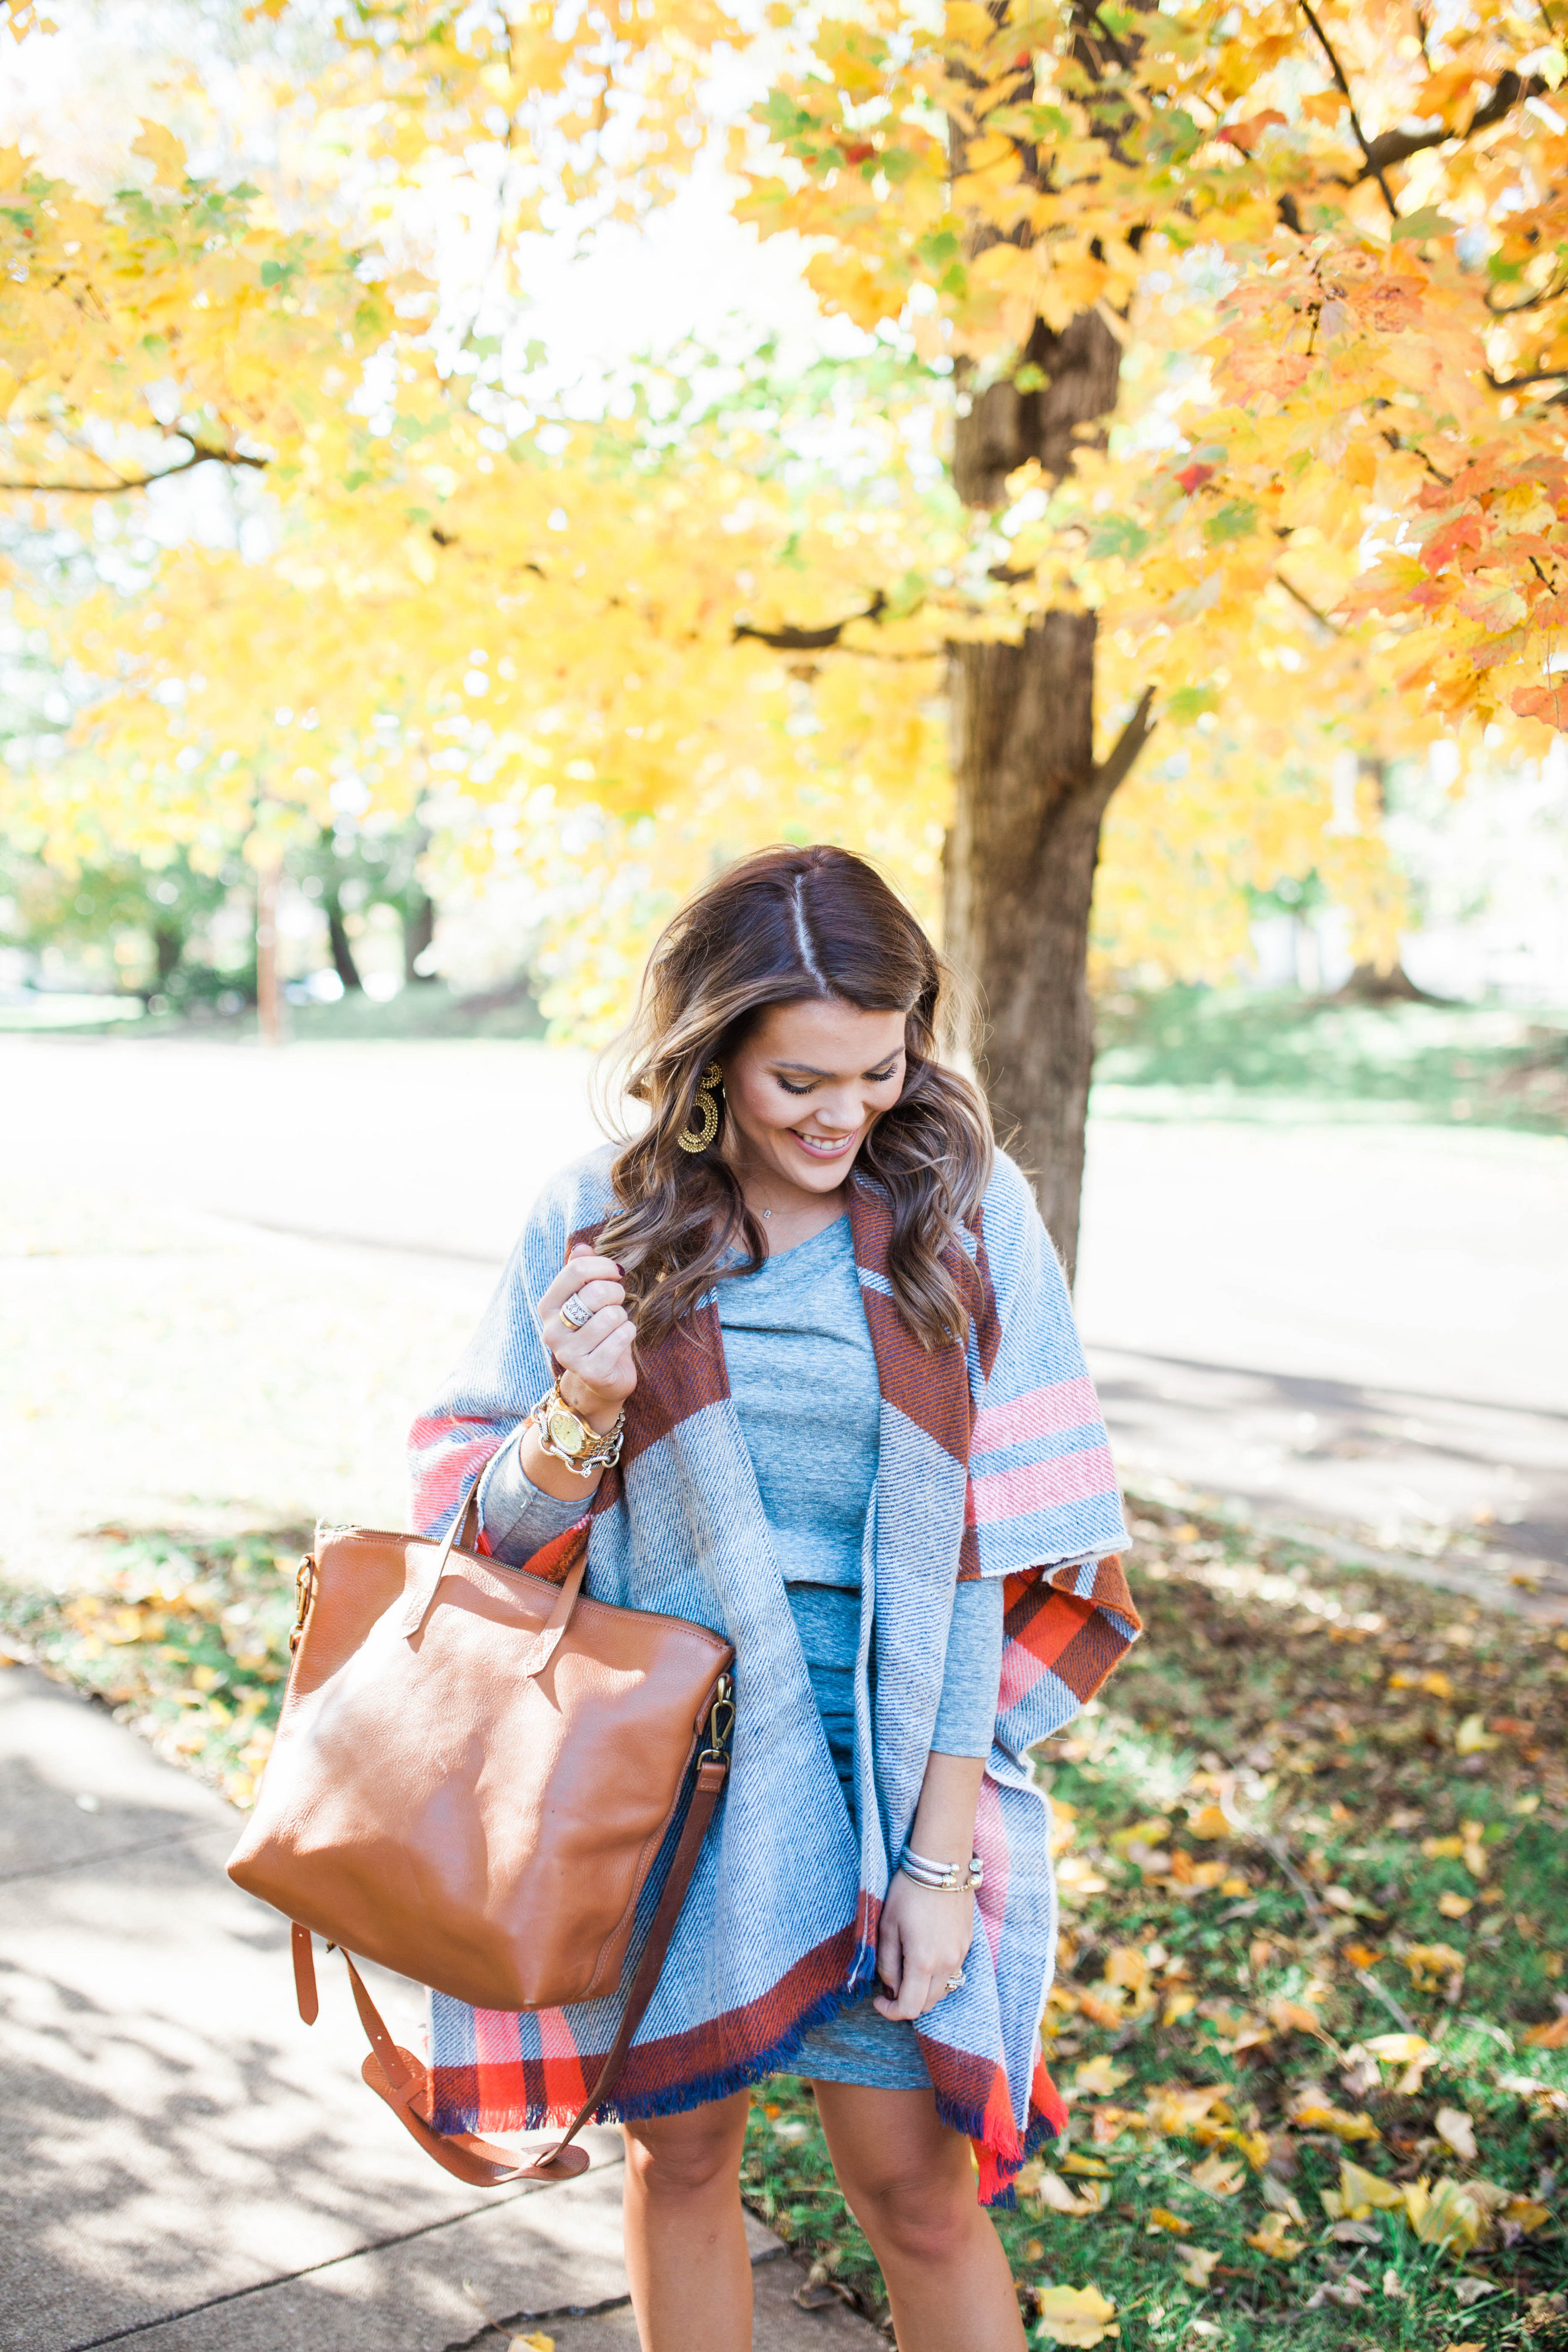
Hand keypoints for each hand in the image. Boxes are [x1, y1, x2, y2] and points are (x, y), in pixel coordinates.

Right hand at [537, 1245, 637, 1429]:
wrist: (600, 1380)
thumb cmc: (596, 1332)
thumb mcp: (586, 1299)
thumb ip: (582, 1272)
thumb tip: (582, 1246)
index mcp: (547, 1306)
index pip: (576, 1269)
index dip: (604, 1266)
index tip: (616, 1272)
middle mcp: (552, 1330)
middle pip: (596, 1292)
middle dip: (617, 1294)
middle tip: (617, 1304)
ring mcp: (568, 1353)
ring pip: (612, 1316)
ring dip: (623, 1318)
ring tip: (616, 1327)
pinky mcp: (590, 1371)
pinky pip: (622, 1337)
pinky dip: (629, 1334)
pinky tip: (621, 1342)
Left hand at [872, 1868, 974, 2021]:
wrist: (942, 1864)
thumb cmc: (909, 1892)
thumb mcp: (887, 1927)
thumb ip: (887, 1963)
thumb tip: (890, 1987)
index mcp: (923, 1963)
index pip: (910, 2008)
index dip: (890, 2012)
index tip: (878, 2000)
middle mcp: (947, 1964)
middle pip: (927, 2005)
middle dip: (906, 2002)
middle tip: (889, 1984)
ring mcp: (960, 1954)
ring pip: (941, 1991)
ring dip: (922, 1990)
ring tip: (905, 1967)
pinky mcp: (967, 1944)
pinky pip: (951, 1972)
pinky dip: (935, 1975)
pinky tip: (923, 1954)